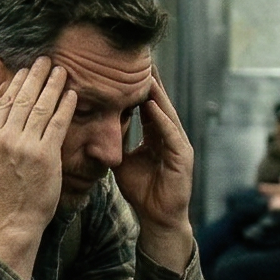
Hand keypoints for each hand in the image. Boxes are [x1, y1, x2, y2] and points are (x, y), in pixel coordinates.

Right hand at [0, 60, 75, 274]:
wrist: (14, 218)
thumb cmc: (4, 190)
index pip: (5, 102)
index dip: (17, 82)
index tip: (26, 69)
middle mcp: (5, 138)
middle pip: (23, 99)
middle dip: (35, 76)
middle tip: (45, 60)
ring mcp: (26, 146)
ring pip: (41, 107)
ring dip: (52, 85)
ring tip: (61, 70)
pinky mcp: (45, 155)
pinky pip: (57, 124)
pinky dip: (65, 106)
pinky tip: (72, 94)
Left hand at [116, 78, 196, 269]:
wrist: (157, 219)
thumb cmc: (143, 191)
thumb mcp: (124, 161)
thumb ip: (116, 143)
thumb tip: (97, 128)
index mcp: (157, 136)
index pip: (147, 106)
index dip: (138, 88)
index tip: (125, 69)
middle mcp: (170, 136)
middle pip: (159, 104)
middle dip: (151, 83)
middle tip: (140, 61)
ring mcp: (178, 145)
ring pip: (166, 114)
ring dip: (157, 95)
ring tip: (147, 75)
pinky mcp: (182, 157)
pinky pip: (171, 134)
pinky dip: (161, 119)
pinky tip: (152, 106)